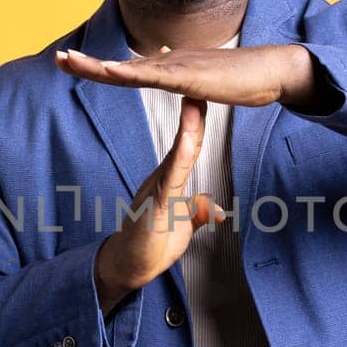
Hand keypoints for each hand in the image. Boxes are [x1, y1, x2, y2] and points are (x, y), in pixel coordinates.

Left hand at [56, 42, 319, 108]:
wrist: (273, 70)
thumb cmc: (245, 78)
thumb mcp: (208, 83)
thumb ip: (190, 83)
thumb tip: (179, 83)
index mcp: (171, 68)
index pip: (128, 70)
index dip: (99, 68)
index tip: (74, 64)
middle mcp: (169, 62)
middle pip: (120, 65)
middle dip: (87, 63)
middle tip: (59, 58)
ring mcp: (178, 67)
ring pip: (130, 68)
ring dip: (98, 65)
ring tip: (71, 61)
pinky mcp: (190, 76)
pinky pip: (154, 75)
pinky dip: (130, 72)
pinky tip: (110, 70)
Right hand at [92, 96, 224, 311]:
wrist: (128, 268)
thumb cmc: (151, 247)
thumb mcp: (184, 229)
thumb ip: (198, 214)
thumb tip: (218, 209)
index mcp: (170, 181)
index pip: (188, 145)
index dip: (197, 119)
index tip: (204, 92)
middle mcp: (163, 179)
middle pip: (183, 141)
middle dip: (192, 110)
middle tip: (197, 77)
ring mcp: (158, 191)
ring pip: (177, 155)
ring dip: (187, 128)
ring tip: (195, 101)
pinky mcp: (156, 207)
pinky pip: (170, 179)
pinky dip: (179, 159)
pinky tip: (186, 143)